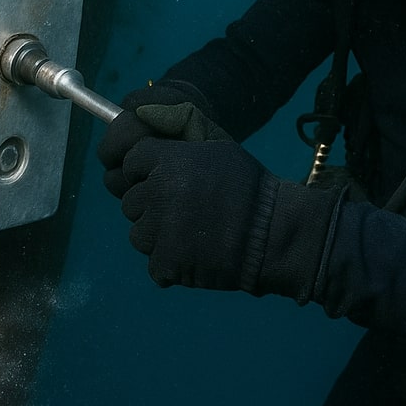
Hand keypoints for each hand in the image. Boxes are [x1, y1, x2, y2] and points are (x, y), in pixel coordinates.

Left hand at [100, 102, 343, 297]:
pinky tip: (196, 258)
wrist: (274, 232)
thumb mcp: (218, 151)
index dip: (144, 174)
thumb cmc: (250, 188)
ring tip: (191, 237)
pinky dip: (172, 266)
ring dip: (159, 238)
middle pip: (131, 201)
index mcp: (170, 160)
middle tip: (184, 214)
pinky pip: (155, 265)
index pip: (131, 162)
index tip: (162, 183)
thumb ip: (179, 150)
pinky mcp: (168, 262)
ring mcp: (161, 228)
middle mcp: (160, 191)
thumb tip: (151, 139)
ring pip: (139, 234)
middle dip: (151, 208)